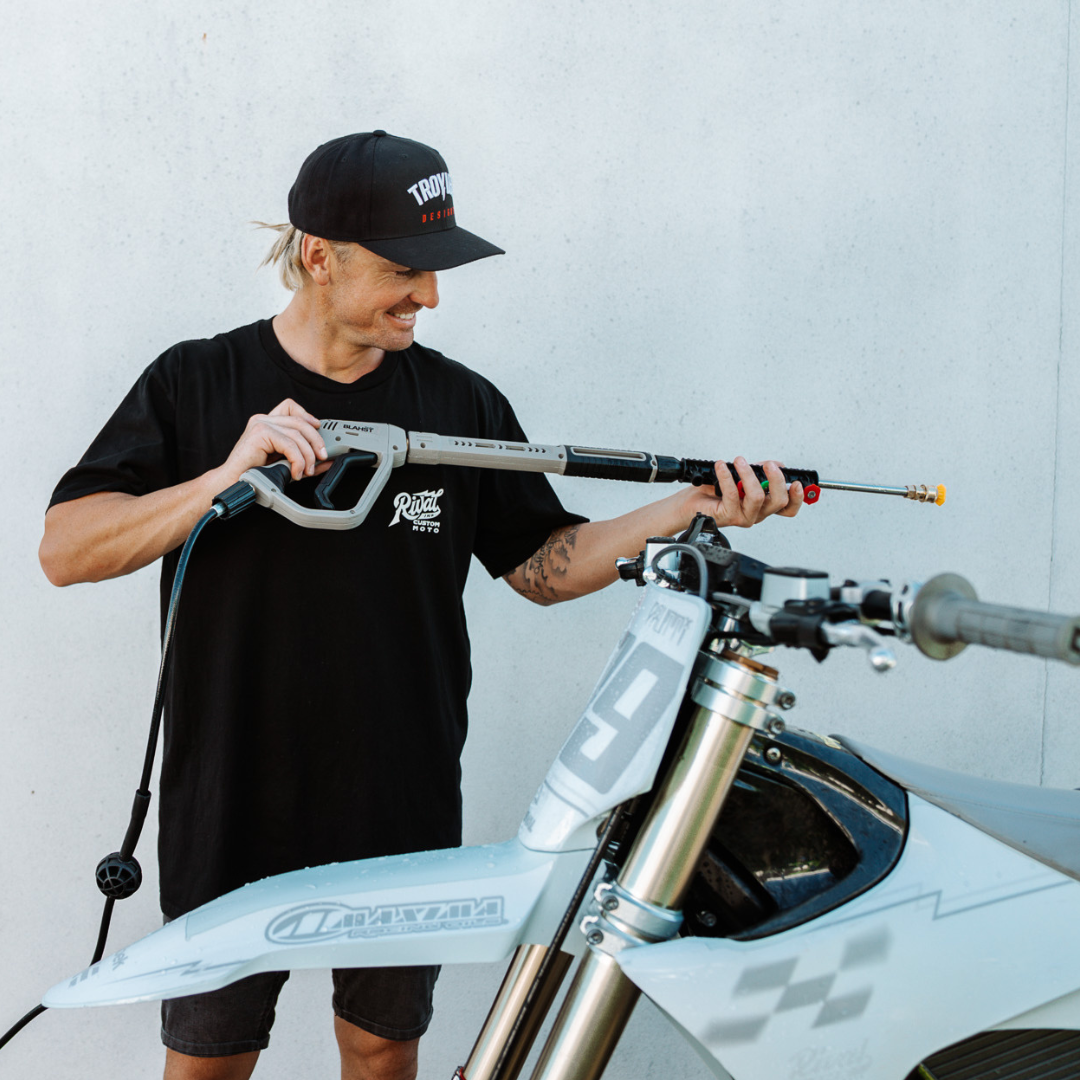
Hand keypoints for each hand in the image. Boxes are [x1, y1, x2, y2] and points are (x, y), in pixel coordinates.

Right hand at [218, 399, 329, 483]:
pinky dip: (297, 460)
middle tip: (321, 457)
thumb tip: (326, 460)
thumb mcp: (286, 463)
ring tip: (305, 471)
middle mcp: (263, 420)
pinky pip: (289, 444)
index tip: (318, 428)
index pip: (290, 407)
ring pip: (296, 434)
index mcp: (267, 423)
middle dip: (315, 440)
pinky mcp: (259, 434)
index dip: (307, 415)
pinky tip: (295, 472)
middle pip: (299, 421)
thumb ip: (304, 459)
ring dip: (307, 455)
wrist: (235, 484)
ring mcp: (260, 424)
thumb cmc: (256, 475)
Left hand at [688, 456, 803, 527]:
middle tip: (768, 466)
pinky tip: (722, 467)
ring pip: (757, 497)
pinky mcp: (729, 516)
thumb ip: (758, 471)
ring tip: (739, 462)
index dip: (797, 497)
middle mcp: (756, 514)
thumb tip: (776, 464)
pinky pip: (733, 494)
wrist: (689, 505)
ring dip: (749, 475)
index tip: (797, 482)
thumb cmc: (712, 492)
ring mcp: (743, 517)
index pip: (787, 508)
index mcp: (763, 506)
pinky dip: (727, 476)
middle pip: (778, 502)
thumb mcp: (740, 477)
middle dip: (776, 480)